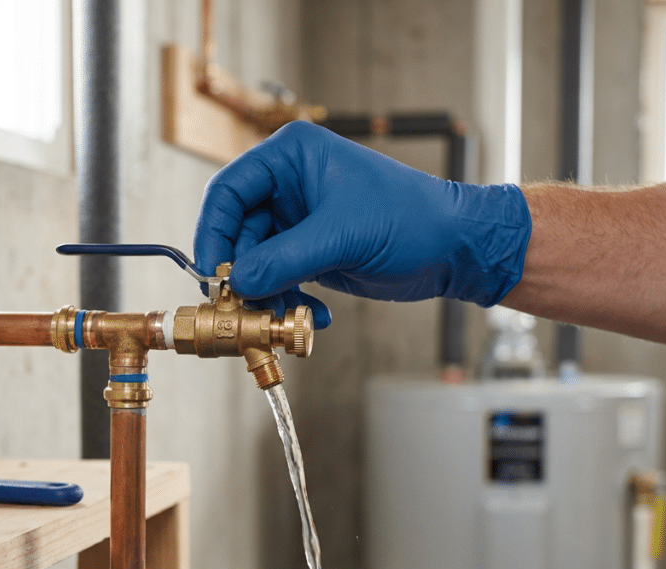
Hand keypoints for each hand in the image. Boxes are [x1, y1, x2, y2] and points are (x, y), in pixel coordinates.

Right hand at [193, 121, 531, 328]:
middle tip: (243, 305)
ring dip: (266, 294)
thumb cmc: (411, 219)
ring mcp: (298, 221)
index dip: (214, 232)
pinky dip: (286, 301)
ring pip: (255, 262)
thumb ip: (283, 259)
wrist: (453, 249)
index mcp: (291, 156)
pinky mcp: (309, 252)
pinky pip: (278, 279)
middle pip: (237, 232)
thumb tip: (236, 282)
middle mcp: (289, 185)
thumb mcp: (342, 236)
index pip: (229, 191)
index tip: (211, 272)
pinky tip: (312, 314)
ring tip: (284, 315)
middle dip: (241, 273)